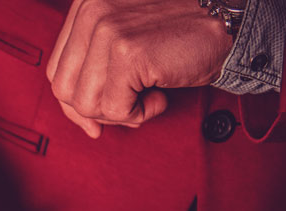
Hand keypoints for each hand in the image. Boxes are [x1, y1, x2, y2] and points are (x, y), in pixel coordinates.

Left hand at [46, 0, 232, 136]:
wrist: (228, 22)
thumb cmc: (182, 35)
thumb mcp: (126, 43)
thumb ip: (95, 72)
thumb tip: (84, 123)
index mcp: (85, 5)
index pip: (57, 71)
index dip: (75, 103)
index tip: (98, 116)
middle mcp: (91, 11)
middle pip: (65, 91)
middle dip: (98, 110)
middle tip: (132, 103)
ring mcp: (106, 30)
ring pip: (87, 104)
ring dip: (121, 112)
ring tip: (149, 93)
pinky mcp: (126, 52)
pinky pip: (116, 109)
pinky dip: (141, 113)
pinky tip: (160, 95)